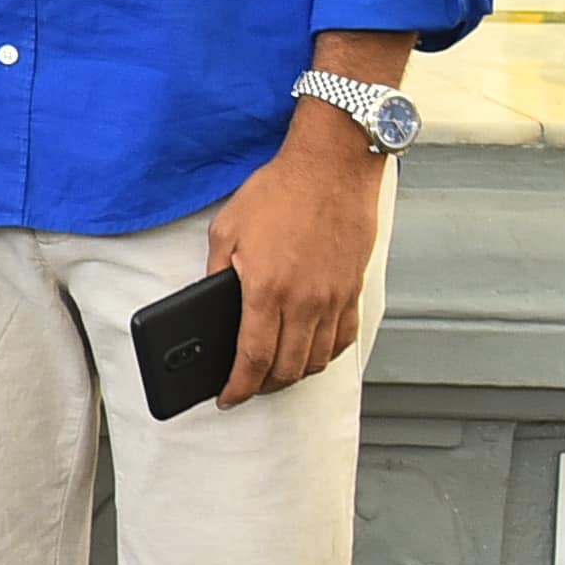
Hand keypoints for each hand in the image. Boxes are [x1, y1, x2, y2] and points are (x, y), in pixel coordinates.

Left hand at [204, 111, 386, 405]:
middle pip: (288, 368)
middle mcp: (305, 301)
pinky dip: (326, 354)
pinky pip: (344, 338)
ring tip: (275, 374)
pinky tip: (311, 352)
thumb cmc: (279, 191)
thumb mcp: (227, 230)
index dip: (239, 386)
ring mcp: (334, 298)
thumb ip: (216, 273)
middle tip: (248, 388)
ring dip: (295, 374)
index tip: (228, 397)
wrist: (331, 167)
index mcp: (267, 290)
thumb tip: (211, 302)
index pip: (253, 358)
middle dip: (265, 387)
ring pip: (318, 358)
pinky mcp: (353, 289)